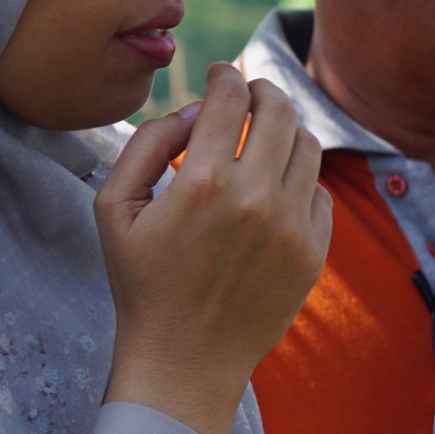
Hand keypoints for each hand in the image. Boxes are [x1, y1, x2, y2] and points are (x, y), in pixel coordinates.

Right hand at [98, 65, 331, 433]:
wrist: (185, 359)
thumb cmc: (142, 281)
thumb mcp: (114, 208)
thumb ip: (147, 143)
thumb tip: (193, 109)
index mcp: (203, 182)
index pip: (231, 98)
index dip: (226, 76)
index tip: (221, 74)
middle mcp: (257, 199)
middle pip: (280, 111)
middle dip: (263, 92)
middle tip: (250, 95)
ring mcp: (292, 227)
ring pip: (307, 147)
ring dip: (286, 132)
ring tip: (263, 138)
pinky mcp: (314, 252)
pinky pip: (320, 192)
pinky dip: (299, 179)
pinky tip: (274, 187)